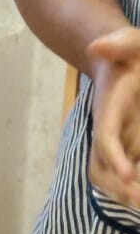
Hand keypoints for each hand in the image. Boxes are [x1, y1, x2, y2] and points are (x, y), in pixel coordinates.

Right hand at [88, 26, 139, 207]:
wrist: (125, 60)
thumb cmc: (131, 51)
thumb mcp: (132, 40)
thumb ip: (119, 41)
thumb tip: (97, 47)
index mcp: (110, 107)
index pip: (105, 136)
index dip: (114, 157)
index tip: (130, 177)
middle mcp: (109, 128)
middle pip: (101, 166)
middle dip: (118, 188)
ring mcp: (120, 139)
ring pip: (112, 175)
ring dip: (126, 193)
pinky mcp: (131, 144)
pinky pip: (130, 169)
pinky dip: (134, 184)